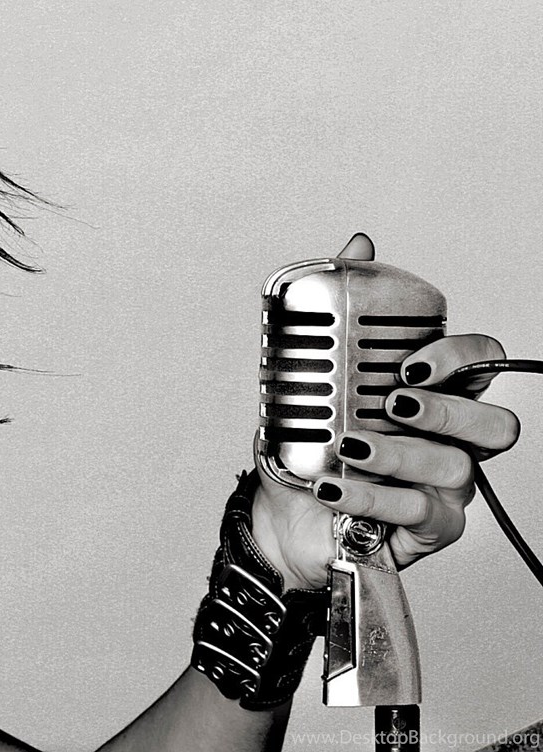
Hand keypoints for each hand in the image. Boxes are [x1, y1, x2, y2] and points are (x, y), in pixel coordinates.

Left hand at [250, 234, 520, 590]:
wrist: (279, 519)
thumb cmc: (308, 449)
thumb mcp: (306, 377)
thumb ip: (339, 311)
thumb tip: (359, 245)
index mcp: (433, 397)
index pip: (482, 365)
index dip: (461, 357)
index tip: (410, 362)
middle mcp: (451, 442)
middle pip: (494, 423)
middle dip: (449, 409)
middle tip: (395, 401)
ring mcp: (444, 489)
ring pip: (455, 467)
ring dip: (398, 452)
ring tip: (349, 446)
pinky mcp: (427, 530)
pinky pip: (417, 512)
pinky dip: (371, 497)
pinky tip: (333, 486)